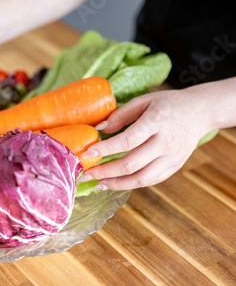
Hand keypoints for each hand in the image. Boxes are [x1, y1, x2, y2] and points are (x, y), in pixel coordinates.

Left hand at [79, 89, 212, 190]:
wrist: (201, 112)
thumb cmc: (167, 104)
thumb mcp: (144, 101)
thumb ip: (120, 115)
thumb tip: (99, 129)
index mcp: (157, 121)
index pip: (128, 140)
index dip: (106, 149)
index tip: (87, 153)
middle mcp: (166, 142)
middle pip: (131, 163)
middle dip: (104, 171)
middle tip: (85, 174)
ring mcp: (172, 157)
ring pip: (141, 179)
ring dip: (116, 184)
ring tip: (98, 184)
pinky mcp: (175, 167)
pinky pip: (150, 180)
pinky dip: (131, 185)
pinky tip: (115, 183)